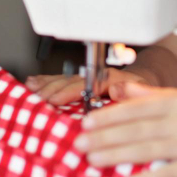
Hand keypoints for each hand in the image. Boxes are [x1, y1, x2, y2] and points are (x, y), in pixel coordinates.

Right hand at [25, 68, 148, 105]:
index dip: (69, 90)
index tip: (56, 99)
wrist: (146, 83)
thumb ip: (132, 93)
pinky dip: (46, 81)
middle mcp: (96, 76)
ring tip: (29, 90)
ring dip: (45, 85)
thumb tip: (115, 90)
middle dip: (51, 89)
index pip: (86, 82)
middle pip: (70, 80)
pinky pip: (61, 80)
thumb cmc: (144, 94)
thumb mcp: (145, 95)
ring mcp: (88, 78)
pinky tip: (33, 82)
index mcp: (112, 78)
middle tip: (36, 100)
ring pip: (63, 79)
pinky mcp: (81, 82)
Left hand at [74, 83, 176, 176]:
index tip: (86, 121)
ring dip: (116, 155)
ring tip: (93, 160)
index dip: (109, 116)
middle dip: (104, 136)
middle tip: (78, 143)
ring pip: (146, 149)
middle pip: (136, 128)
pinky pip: (168, 173)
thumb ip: (154, 95)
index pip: (136, 108)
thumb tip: (122, 89)